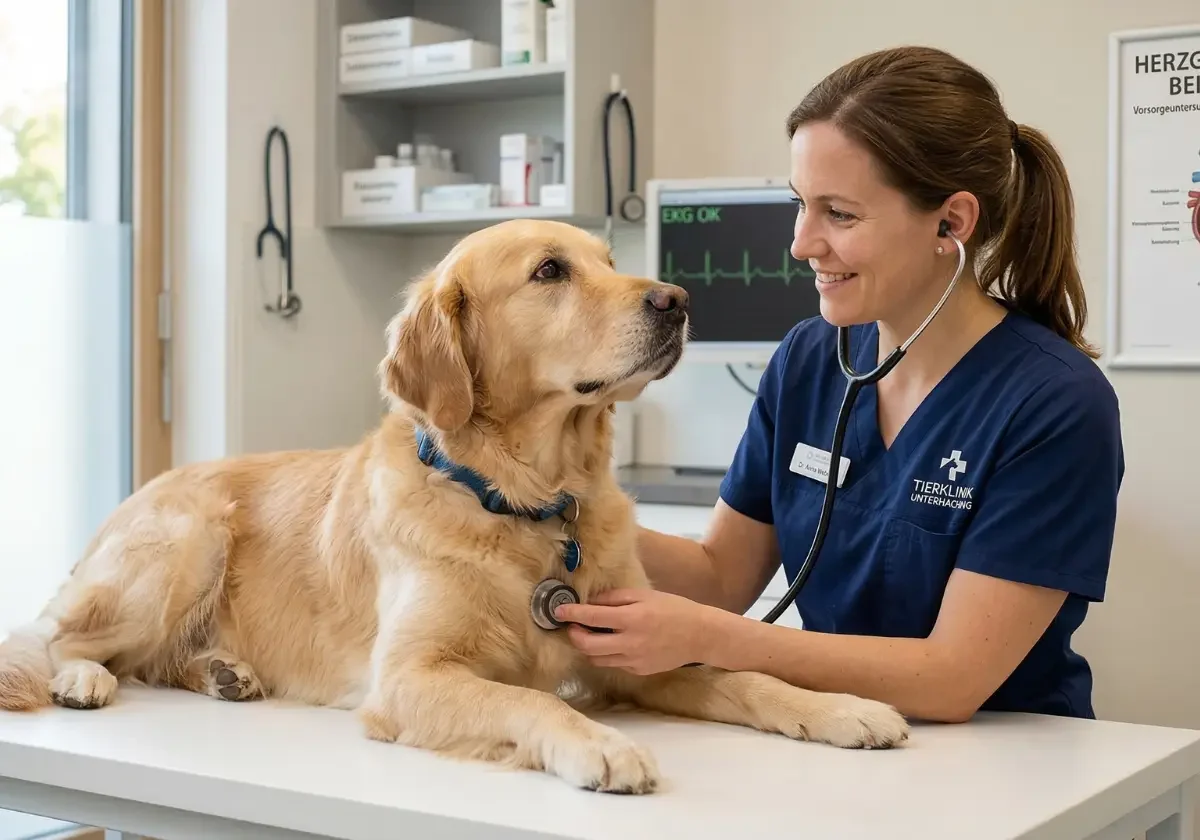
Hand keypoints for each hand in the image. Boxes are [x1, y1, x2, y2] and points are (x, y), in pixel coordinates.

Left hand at [553, 588, 727, 674]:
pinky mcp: (638, 670)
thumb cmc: (673, 609)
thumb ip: (615, 598)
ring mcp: (634, 660)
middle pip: (587, 645)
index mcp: (632, 618)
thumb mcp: (645, 595)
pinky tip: (610, 643)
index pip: (591, 617)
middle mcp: (630, 642)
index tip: (558, 611)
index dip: (571, 613)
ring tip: (588, 634)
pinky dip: (606, 654)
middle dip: (574, 635)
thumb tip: (590, 601)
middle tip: (572, 626)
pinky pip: (613, 664)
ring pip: (596, 659)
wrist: (700, 636)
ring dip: (587, 647)